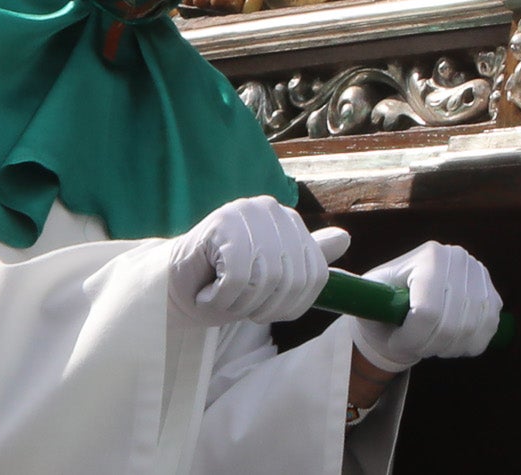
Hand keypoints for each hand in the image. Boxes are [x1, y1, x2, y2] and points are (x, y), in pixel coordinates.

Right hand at [167, 195, 328, 324]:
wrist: (174, 288)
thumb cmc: (223, 287)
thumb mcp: (272, 281)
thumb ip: (307, 262)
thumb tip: (346, 239)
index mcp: (291, 224)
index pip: (315, 277)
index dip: (290, 306)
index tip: (263, 308)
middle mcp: (273, 211)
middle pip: (292, 280)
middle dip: (263, 306)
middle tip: (237, 302)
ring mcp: (247, 211)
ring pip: (265, 280)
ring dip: (239, 304)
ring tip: (221, 295)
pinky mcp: (222, 222)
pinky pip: (237, 278)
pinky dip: (220, 298)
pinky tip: (208, 291)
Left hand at [349, 241, 501, 370]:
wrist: (409, 310)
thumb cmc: (382, 306)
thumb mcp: (364, 296)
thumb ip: (349, 289)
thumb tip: (322, 279)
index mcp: (428, 255)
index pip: (427, 312)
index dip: (411, 338)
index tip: (396, 340)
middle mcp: (459, 257)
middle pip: (450, 325)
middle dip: (427, 345)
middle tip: (413, 343)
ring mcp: (480, 275)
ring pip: (470, 332)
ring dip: (446, 347)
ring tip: (429, 341)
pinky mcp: (493, 295)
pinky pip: (486, 334)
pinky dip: (466, 346)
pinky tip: (449, 341)